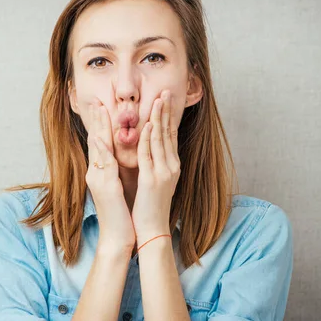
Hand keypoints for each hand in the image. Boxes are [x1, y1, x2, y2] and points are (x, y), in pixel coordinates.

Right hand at [85, 98, 135, 253]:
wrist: (117, 236)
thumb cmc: (122, 213)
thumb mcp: (118, 188)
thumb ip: (116, 172)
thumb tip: (118, 159)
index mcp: (100, 173)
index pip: (100, 144)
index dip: (100, 126)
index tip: (102, 108)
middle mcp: (96, 173)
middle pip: (95, 141)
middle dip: (97, 121)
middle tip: (97, 101)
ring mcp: (98, 179)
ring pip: (97, 148)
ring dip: (98, 128)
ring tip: (99, 110)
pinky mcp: (104, 187)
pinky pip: (103, 164)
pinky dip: (103, 148)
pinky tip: (103, 136)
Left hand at [131, 90, 180, 242]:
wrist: (152, 229)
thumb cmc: (150, 206)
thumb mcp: (156, 180)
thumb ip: (156, 163)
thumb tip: (154, 148)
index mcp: (171, 165)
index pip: (171, 135)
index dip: (168, 116)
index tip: (166, 99)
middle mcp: (171, 166)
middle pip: (168, 133)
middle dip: (166, 111)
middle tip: (165, 91)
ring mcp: (163, 172)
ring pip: (161, 139)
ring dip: (159, 118)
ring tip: (158, 99)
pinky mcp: (152, 180)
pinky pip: (150, 154)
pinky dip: (150, 138)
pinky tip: (149, 124)